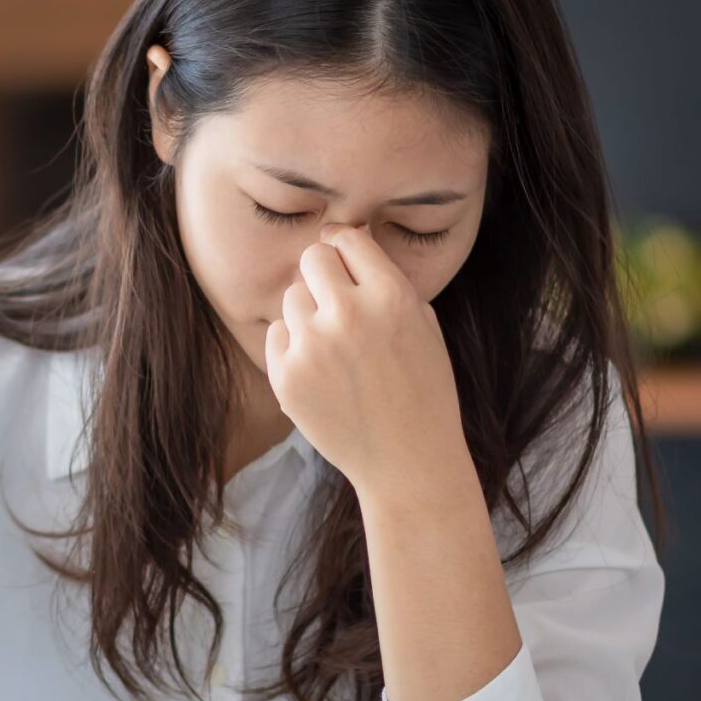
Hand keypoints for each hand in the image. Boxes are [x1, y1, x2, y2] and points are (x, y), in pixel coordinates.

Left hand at [263, 224, 467, 493]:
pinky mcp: (287, 376)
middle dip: (324, 275)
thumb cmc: (422, 389)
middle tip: (338, 302)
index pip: (347, 239)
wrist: (408, 461)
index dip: (345, 248)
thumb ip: (386, 281)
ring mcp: (313, 346)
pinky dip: (293, 345)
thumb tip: (344, 240)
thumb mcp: (423, 325)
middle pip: (312, 259)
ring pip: (292, 297)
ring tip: (336, 346)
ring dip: (309, 312)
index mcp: (391, 296)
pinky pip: (277, 334)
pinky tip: (321, 369)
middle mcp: (349, 315)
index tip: (344, 259)